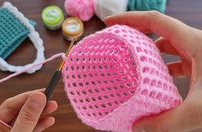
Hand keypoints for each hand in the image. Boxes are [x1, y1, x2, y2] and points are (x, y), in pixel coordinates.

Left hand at [0, 62, 57, 131]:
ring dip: (38, 111)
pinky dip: (38, 123)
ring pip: (21, 116)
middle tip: (46, 94)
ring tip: (53, 105)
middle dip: (30, 99)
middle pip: (10, 106)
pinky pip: (27, 127)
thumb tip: (39, 96)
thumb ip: (26, 119)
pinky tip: (48, 120)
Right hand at [105, 11, 201, 131]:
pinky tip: (154, 78)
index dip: (130, 18)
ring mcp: (197, 53)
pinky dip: (161, 66)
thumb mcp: (200, 111)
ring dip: (148, 52)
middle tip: (117, 44)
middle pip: (157, 31)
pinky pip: (174, 59)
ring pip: (165, 46)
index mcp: (194, 42)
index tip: (110, 22)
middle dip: (135, 35)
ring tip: (131, 63)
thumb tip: (136, 127)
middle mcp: (194, 43)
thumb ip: (166, 122)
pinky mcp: (199, 64)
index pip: (154, 20)